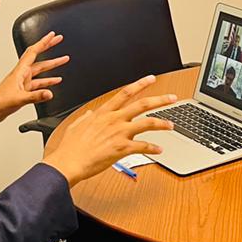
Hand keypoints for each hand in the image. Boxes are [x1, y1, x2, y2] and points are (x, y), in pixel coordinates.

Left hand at [0, 32, 69, 132]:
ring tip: (63, 59)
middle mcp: (22, 74)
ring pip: (40, 69)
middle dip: (49, 47)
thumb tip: (49, 93)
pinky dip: (48, 80)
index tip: (52, 35)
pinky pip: (39, 82)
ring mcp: (23, 81)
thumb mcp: (19, 99)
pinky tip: (55, 80)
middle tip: (58, 40)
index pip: (33, 52)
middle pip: (38, 57)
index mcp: (19, 72)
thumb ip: (36, 96)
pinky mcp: (24, 89)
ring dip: (52, 64)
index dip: (43, 42)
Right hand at [42, 75, 177, 186]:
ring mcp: (119, 133)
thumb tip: (90, 114)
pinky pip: (143, 146)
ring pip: (147, 122)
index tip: (151, 78)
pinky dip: (153, 148)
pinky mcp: (122, 148)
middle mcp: (114, 120)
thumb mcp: (75, 126)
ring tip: (171, 125)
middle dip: (160, 99)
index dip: (140, 84)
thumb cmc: (70, 148)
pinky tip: (159, 150)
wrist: (68, 163)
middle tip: (172, 98)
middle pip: (142, 104)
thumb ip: (85, 118)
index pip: (125, 93)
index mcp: (103, 113)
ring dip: (162, 123)